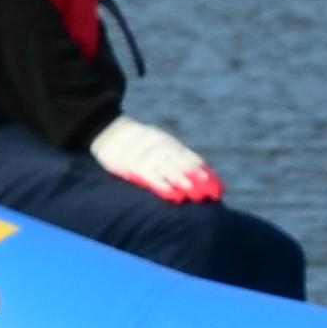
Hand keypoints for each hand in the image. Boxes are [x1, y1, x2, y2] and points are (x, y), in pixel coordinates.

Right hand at [90, 116, 221, 203]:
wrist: (108, 132)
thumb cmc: (139, 145)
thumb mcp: (159, 144)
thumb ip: (177, 158)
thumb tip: (202, 177)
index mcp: (170, 144)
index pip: (191, 159)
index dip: (204, 174)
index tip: (218, 188)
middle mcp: (161, 147)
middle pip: (183, 164)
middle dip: (197, 179)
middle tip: (211, 193)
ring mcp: (146, 155)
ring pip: (168, 169)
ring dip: (183, 182)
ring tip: (196, 195)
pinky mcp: (131, 165)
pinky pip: (149, 176)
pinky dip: (162, 186)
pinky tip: (173, 196)